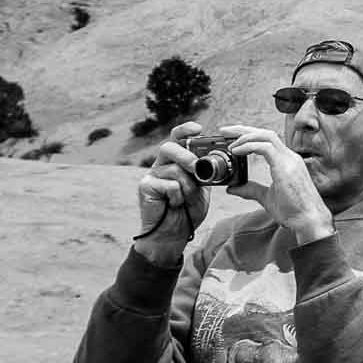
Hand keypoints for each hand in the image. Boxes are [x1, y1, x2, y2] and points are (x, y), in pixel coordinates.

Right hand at [132, 122, 210, 263]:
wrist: (173, 235)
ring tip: (187, 197)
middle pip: (169, 147)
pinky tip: (174, 204)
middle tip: (197, 168)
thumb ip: (206, 174)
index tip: (198, 128)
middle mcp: (161, 165)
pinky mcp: (145, 187)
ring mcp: (151, 175)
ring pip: (172, 168)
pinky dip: (178, 196)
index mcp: (175, 161)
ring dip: (187, 184)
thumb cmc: (187, 211)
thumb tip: (217, 161)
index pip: (177, 139)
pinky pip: (168, 184)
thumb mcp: (202, 189)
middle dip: (186, 156)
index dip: (185, 130)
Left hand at [211, 125, 333, 244]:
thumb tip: (233, 188)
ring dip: (245, 136)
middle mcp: (289, 157)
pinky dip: (249, 146)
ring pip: (266, 136)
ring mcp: (289, 160)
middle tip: (225, 131)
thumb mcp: (267, 197)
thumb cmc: (294, 211)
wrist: (309, 221)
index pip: (268, 140)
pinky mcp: (285, 166)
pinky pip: (265, 147)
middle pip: (265, 133)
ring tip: (230, 143)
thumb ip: (251, 190)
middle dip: (243, 129)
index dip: (249, 135)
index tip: (232, 137)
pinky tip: (236, 151)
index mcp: (287, 162)